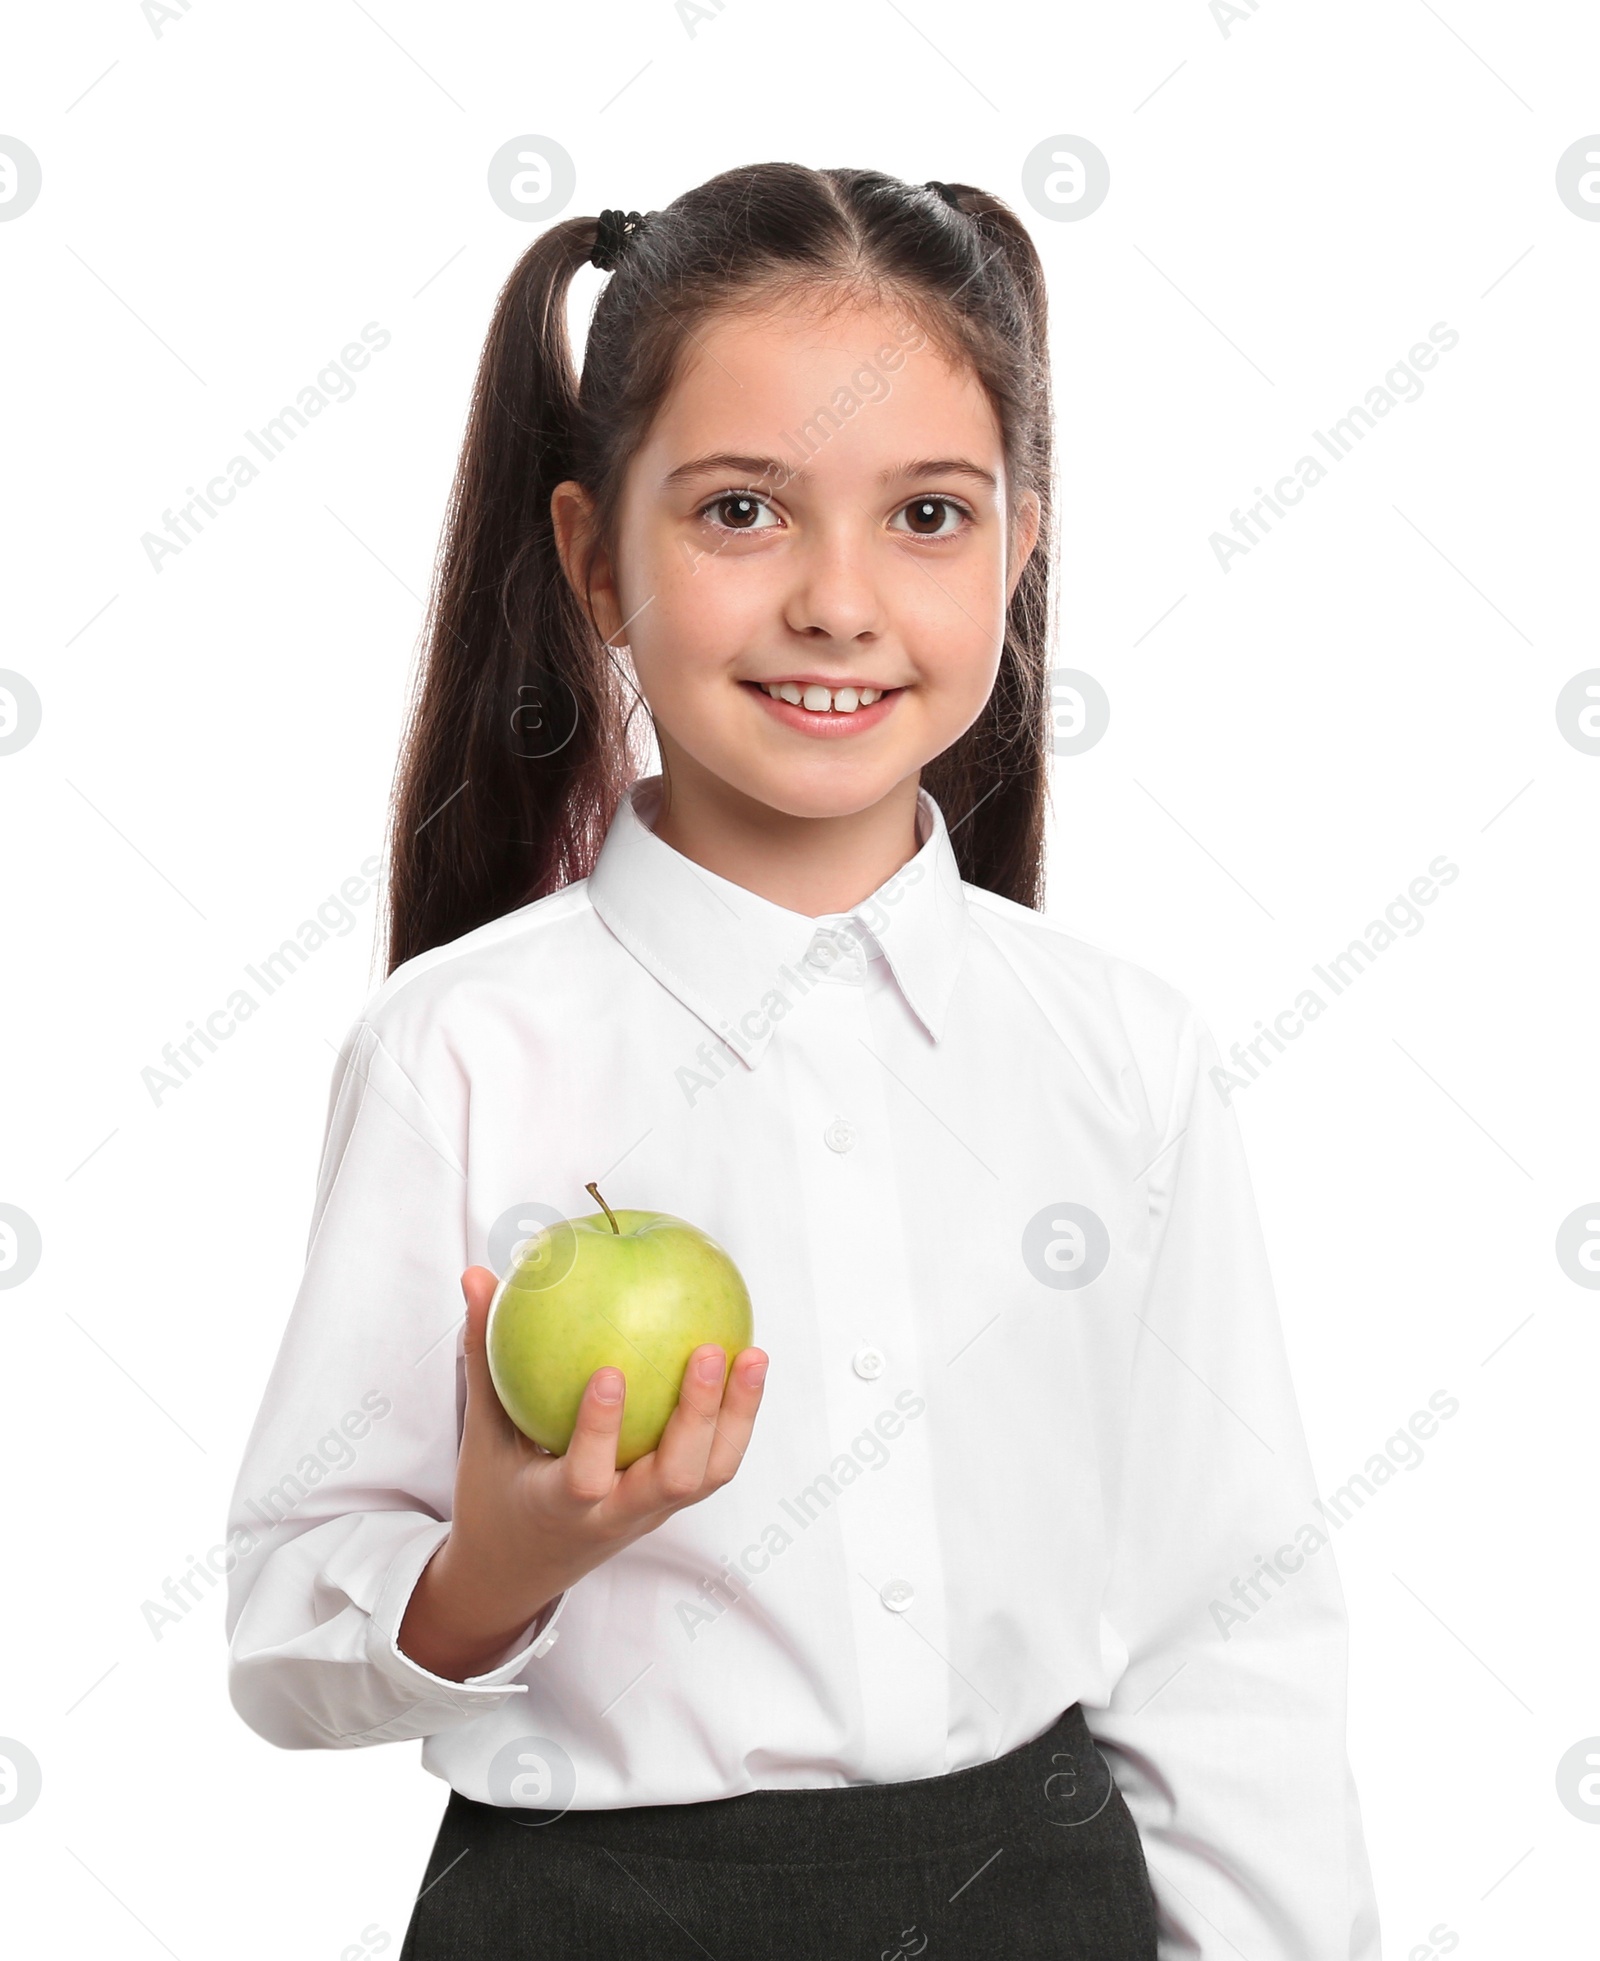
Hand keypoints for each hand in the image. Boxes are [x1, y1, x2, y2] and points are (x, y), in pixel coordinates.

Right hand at [398, 1265, 768, 1679]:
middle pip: (674, 1478)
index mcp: (557, 1508)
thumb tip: (478, 1277)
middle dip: (698, 1417)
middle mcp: (615, 1516)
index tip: (609, 1371)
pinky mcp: (671, 1503)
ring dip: (736, 1417)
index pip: (584, 1476)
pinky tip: (747, 1363)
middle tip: (708, 1352)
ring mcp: (651, 1513)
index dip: (599, 1429)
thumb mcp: (480, 1436)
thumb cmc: (495, 1497)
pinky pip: (712, 1462)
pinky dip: (735, 1418)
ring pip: (708, 1475)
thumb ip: (483, 1358)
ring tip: (753, 1354)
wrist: (517, 1573)